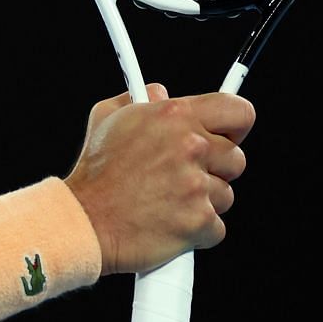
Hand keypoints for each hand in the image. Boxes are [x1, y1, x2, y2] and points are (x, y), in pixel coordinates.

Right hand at [62, 83, 253, 275]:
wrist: (84, 221)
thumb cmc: (94, 174)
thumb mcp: (106, 118)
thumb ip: (138, 98)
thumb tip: (158, 92)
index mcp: (174, 115)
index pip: (238, 111)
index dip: (236, 127)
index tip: (228, 136)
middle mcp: (190, 146)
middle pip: (236, 159)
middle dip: (214, 169)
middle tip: (183, 176)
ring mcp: (196, 186)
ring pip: (225, 195)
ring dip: (203, 201)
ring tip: (167, 202)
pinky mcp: (199, 221)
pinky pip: (216, 227)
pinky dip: (196, 230)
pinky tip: (169, 222)